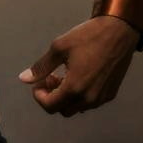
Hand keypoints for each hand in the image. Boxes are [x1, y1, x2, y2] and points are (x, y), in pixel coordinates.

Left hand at [17, 16, 137, 116]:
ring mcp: (102, 98)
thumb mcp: (59, 48)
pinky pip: (90, 103)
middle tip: (51, 77)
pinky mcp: (111, 94)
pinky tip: (79, 76)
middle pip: (63, 110)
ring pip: (77, 108)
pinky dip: (80, 95)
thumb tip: (23, 79)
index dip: (39, 96)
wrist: (119, 32)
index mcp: (74, 88)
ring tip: (64, 75)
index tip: (39, 81)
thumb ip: (41, 67)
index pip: (50, 106)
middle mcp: (89, 99)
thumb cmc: (87, 37)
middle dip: (52, 97)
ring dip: (66, 97)